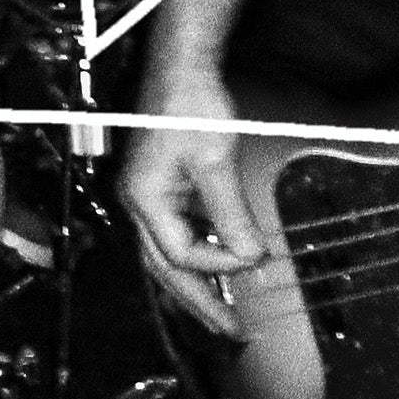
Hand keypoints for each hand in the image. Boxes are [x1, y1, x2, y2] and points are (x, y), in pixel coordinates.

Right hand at [121, 65, 278, 340]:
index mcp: (145, 199)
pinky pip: (181, 233)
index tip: (257, 257)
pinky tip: (223, 260)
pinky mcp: (164, 187)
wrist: (182, 67)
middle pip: (165, 269)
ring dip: (200, 282)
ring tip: (228, 308)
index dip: (223, 263)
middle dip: (198, 303)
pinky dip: (203, 253)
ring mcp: (150, 196)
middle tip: (231, 331)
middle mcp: (140, 203)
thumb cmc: (191, 105)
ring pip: (170, 255)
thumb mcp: (216, 162)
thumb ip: (231, 215)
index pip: (183, 254)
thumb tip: (251, 257)